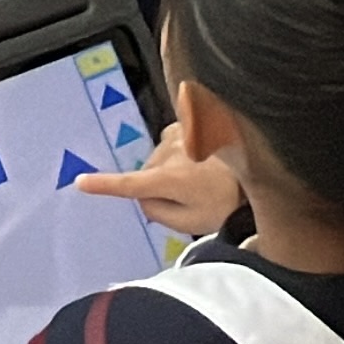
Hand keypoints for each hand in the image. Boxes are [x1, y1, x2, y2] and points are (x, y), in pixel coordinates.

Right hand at [73, 122, 243, 236]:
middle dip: (159, 186)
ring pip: (161, 157)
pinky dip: (183, 151)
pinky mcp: (190, 121)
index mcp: (168, 177)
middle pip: (147, 173)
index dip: (103, 185)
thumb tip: (142, 201)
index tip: (81, 183)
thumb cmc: (231, 198)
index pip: (128, 184)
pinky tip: (204, 159)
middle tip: (191, 199)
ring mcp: (180, 133)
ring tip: (205, 178)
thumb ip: (160, 213)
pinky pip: (174, 141)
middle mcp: (169, 151)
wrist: (262, 165)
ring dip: (173, 168)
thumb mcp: (194, 221)